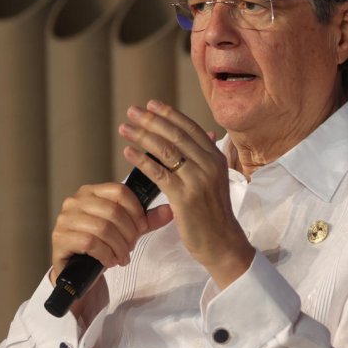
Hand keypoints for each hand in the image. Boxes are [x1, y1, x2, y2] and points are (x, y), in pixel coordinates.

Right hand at [49, 181, 173, 310]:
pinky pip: (89, 243)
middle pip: (113, 211)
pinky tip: (110, 261)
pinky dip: (105, 254)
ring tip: (122, 257)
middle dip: (128, 233)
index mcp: (91, 191)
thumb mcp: (127, 231)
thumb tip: (170, 210)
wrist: (79, 273)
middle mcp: (75, 201)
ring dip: (118, 246)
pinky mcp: (60, 238)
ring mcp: (64, 219)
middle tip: (131, 247)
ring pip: (102, 227)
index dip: (136, 211)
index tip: (141, 228)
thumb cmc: (102, 246)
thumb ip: (146, 220)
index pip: (120, 191)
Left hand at [119, 100, 253, 288]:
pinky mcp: (184, 197)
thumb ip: (205, 157)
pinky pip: (159, 173)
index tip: (151, 104)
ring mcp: (198, 180)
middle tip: (132, 111)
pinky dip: (141, 160)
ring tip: (124, 128)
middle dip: (151, 120)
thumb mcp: (214, 180)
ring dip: (142, 136)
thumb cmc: (213, 213)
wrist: (222, 243)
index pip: (190, 128)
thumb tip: (205, 134)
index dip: (170, 114)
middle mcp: (209, 164)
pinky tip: (128, 152)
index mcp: (216, 158)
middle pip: (176, 135)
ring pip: (166, 150)